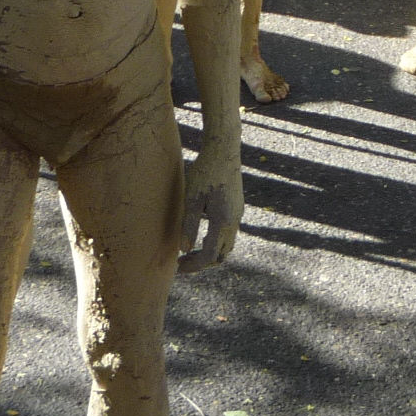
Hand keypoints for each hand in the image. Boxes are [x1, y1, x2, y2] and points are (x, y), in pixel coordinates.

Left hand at [178, 150, 242, 272]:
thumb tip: (184, 249)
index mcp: (223, 221)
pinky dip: (216, 240)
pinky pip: (229, 233)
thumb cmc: (205, 171)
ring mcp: (238, 214)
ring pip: (227, 245)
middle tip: (182, 261)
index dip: (194, 265)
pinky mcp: (237, 206)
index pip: (210, 255)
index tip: (178, 266)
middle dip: (202, 262)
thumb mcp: (192, 198)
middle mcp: (234, 221)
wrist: (224, 149)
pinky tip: (201, 233)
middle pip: (221, 254)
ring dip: (210, 252)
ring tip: (190, 250)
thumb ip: (189, 225)